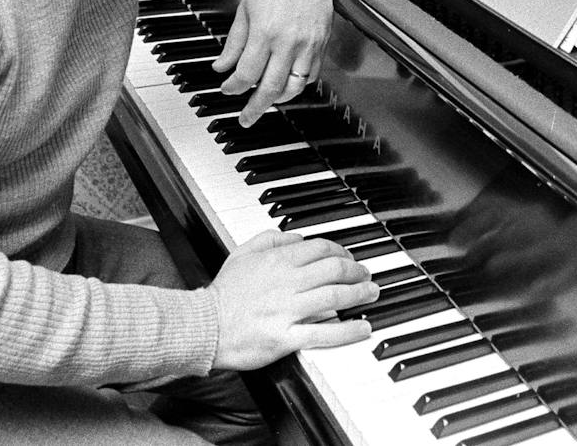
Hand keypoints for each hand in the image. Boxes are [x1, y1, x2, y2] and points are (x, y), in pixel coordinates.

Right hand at [210, 230, 376, 369]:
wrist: (204, 326)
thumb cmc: (222, 293)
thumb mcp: (241, 252)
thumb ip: (270, 239)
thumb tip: (297, 237)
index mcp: (277, 261)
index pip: (320, 248)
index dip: (341, 251)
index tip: (348, 258)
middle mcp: (286, 283)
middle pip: (333, 270)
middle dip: (356, 270)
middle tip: (367, 274)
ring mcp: (287, 311)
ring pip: (334, 297)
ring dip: (359, 293)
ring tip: (372, 293)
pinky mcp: (286, 338)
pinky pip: (324, 333)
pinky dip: (348, 330)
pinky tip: (363, 327)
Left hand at [213, 0, 332, 125]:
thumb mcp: (245, 10)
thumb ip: (233, 43)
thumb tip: (221, 67)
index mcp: (265, 33)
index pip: (246, 74)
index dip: (233, 87)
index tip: (227, 88)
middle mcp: (289, 42)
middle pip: (270, 88)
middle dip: (255, 108)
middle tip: (245, 119)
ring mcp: (308, 45)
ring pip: (294, 87)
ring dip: (278, 100)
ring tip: (266, 103)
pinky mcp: (321, 44)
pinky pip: (311, 76)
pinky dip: (298, 85)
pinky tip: (287, 85)